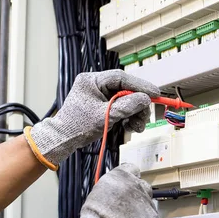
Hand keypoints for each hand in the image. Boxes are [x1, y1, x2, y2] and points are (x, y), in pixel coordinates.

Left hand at [25, 70, 159, 168]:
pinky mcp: (104, 104)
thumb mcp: (105, 116)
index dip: (140, 85)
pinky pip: (122, 107)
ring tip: (138, 126)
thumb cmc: (77, 126)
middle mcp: (96, 84)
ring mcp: (100, 94)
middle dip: (138, 104)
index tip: (154, 93)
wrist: (64, 139)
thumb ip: (126, 106)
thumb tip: (145, 99)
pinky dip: (129, 116)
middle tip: (146, 116)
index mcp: (92, 80)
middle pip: (126, 89)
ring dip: (136, 113)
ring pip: (126, 99)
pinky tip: (131, 126)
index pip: (121, 78)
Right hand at [53, 163, 159, 217]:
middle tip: (128, 207)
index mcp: (122, 176)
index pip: (132, 169)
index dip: (129, 178)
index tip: (127, 185)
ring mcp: (147, 202)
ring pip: (148, 203)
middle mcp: (137, 185)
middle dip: (137, 194)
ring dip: (141, 210)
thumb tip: (116, 188)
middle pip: (143, 186)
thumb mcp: (98, 192)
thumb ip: (112, 186)